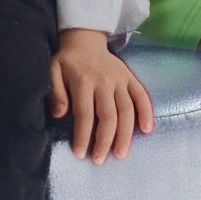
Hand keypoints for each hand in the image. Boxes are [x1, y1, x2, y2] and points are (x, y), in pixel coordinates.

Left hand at [47, 30, 154, 162]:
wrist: (85, 39)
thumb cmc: (67, 61)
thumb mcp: (53, 71)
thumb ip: (55, 93)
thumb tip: (59, 114)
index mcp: (83, 81)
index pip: (85, 114)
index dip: (83, 136)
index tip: (80, 154)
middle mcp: (104, 81)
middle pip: (108, 115)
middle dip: (105, 140)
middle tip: (100, 159)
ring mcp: (120, 79)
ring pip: (126, 109)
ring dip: (125, 134)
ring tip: (121, 153)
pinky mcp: (130, 78)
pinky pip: (142, 96)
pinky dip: (147, 112)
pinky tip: (147, 130)